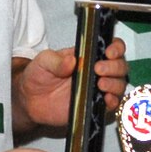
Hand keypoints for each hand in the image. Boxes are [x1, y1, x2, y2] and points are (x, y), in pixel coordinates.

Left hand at [14, 40, 128, 131]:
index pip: (112, 47)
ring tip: (100, 84)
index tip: (108, 53)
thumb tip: (72, 61)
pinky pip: (112, 104)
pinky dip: (113, 101)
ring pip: (119, 84)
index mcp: (88, 56)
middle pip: (120, 66)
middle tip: (99, 69)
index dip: (116, 48)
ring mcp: (97, 88)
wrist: (30, 99)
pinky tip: (105, 99)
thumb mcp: (43, 61)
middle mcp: (97, 71)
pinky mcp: (94, 105)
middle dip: (114, 67)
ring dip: (115, 83)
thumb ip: (56, 60)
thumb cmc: (38, 75)